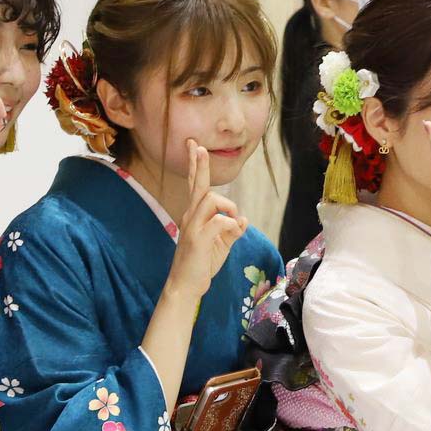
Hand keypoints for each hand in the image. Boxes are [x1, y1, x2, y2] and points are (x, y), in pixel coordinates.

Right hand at [165, 140, 247, 298]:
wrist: (187, 285)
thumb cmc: (203, 263)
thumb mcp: (222, 244)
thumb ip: (232, 230)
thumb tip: (243, 219)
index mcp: (195, 215)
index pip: (196, 186)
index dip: (196, 166)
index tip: (194, 145)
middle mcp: (190, 216)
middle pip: (198, 185)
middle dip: (199, 165)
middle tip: (196, 145)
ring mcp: (192, 226)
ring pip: (211, 200)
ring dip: (228, 207)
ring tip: (233, 221)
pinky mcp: (198, 238)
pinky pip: (219, 221)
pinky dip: (231, 225)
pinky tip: (234, 233)